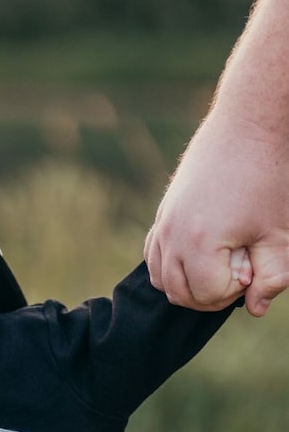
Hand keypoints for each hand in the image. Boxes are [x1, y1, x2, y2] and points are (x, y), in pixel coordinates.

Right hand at [145, 112, 288, 316]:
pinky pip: (155, 256)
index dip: (235, 289)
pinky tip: (203, 252)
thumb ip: (272, 277)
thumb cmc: (271, 175)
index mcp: (200, 242)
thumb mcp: (280, 233)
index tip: (254, 263)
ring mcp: (163, 222)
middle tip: (241, 268)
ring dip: (190, 282)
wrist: (250, 123)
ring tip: (222, 262)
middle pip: (179, 293)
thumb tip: (255, 307)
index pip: (207, 295)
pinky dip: (173, 265)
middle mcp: (172, 235)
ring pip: (161, 279)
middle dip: (211, 293)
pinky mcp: (163, 212)